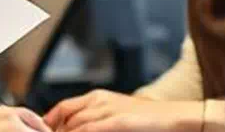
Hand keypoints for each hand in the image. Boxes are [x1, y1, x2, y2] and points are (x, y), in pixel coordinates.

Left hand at [44, 90, 204, 131]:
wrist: (176, 117)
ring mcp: (107, 110)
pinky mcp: (117, 122)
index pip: (63, 107)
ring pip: (73, 125)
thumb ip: (98, 120)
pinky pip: (87, 130)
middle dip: (53, 131)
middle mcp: (99, 100)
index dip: (49, 122)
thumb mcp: (118, 115)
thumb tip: (79, 128)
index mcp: (98, 97)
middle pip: (64, 116)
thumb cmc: (149, 120)